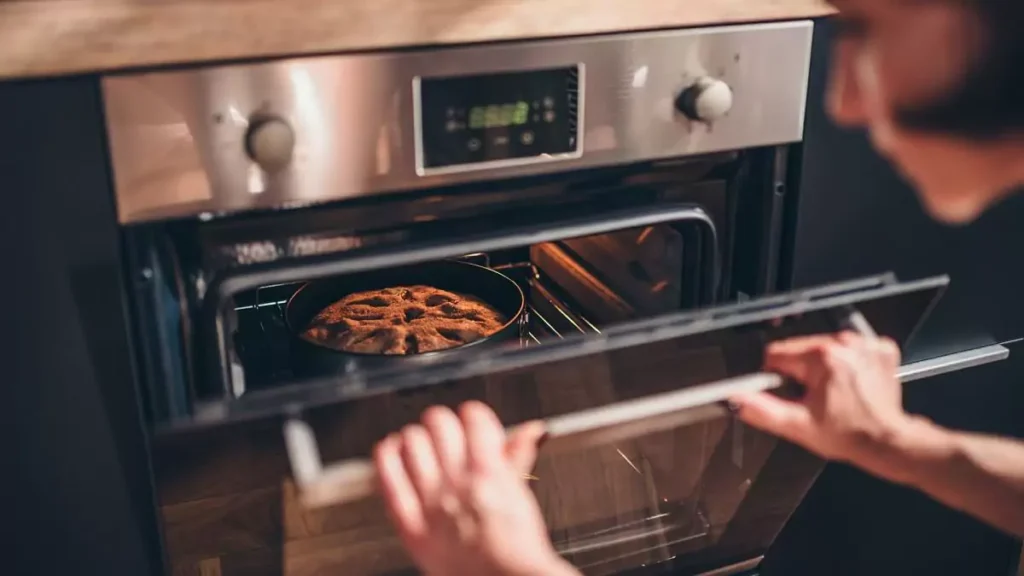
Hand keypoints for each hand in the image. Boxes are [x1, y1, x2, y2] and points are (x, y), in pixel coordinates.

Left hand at [374, 401, 575, 575]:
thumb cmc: (517, 547)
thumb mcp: (520, 495)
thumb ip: (519, 457)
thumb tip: (532, 429)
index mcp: (490, 473)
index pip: (474, 417)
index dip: (473, 414)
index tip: (472, 419)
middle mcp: (459, 484)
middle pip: (440, 423)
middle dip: (444, 422)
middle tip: (446, 431)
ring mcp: (432, 504)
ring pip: (412, 442)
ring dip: (416, 436)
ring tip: (419, 441)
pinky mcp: (411, 525)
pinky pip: (389, 477)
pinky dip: (387, 456)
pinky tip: (390, 451)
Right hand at [730, 331, 913, 471]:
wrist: (888, 443)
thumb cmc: (849, 435)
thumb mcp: (797, 426)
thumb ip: (762, 409)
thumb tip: (737, 398)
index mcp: (820, 357)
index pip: (777, 354)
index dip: (777, 377)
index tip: (793, 394)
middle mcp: (843, 343)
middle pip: (801, 349)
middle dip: (801, 372)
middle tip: (816, 398)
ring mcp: (864, 344)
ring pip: (823, 347)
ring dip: (823, 367)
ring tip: (835, 393)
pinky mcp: (879, 348)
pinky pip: (850, 348)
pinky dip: (848, 363)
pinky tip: (851, 383)